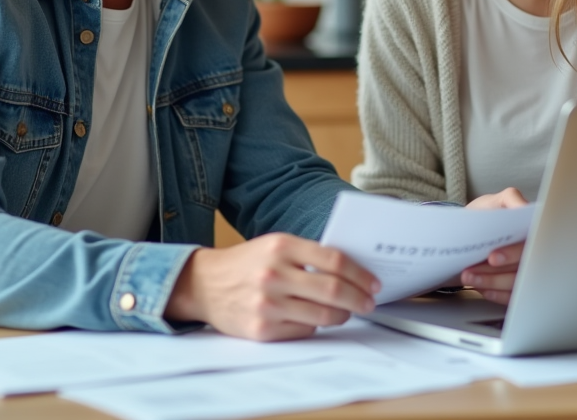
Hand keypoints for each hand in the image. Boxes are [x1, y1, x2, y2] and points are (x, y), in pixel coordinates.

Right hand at [164, 233, 380, 340]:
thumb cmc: (246, 264)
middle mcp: (274, 274)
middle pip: (333, 290)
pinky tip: (313, 319)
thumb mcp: (274, 246)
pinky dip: (315, 326)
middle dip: (359, 298)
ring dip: (342, 315)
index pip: (334, 261)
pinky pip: (304, 331)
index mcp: (281, 246)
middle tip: (369, 302)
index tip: (372, 283)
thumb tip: (351, 271)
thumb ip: (308, 254)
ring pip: (323, 315)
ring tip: (345, 312)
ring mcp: (267, 303)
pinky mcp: (262, 329)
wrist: (204, 284)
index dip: (360, 274)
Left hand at [462, 187, 527, 304]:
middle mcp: (535, 253)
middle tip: (471, 271)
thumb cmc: (491, 214)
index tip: (492, 257)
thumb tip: (522, 208)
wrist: (475, 228)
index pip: (531, 246)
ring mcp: (528, 271)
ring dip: (491, 283)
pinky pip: (513, 297)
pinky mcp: (519, 285)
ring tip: (468, 277)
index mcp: (535, 232)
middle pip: (523, 269)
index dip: (513, 254)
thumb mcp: (499, 200)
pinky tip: (481, 288)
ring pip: (516, 284)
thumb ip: (512, 199)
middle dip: (496, 273)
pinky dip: (496, 294)